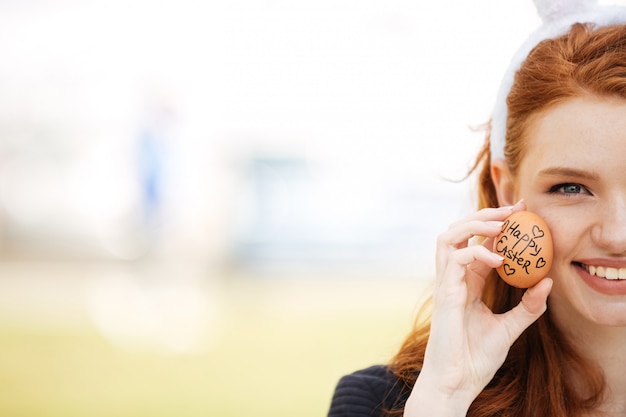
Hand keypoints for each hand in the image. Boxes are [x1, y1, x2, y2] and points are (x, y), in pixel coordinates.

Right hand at [404, 201, 552, 415]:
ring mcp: (446, 283)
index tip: (522, 213)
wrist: (457, 380)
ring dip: (473, 224)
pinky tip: (500, 259)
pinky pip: (456, 258)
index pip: (477, 243)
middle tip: (513, 209)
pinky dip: (477, 251)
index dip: (496, 225)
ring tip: (500, 223)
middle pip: (458, 231)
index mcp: (466, 283)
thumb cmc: (475, 358)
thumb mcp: (509, 329)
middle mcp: (453, 278)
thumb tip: (548, 284)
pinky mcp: (445, 292)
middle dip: (483, 215)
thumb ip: (527, 308)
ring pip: (448, 237)